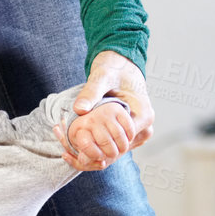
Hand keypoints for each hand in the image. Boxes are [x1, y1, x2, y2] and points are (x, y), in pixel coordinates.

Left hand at [55, 50, 154, 172]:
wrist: (121, 63)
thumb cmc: (114, 67)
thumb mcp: (101, 77)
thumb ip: (91, 92)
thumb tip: (79, 109)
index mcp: (143, 116)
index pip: (122, 142)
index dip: (98, 144)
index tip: (78, 141)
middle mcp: (145, 127)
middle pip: (118, 150)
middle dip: (95, 151)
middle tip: (69, 149)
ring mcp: (138, 131)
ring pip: (116, 151)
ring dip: (95, 151)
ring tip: (71, 145)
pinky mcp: (129, 132)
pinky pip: (114, 146)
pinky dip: (98, 146)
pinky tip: (81, 141)